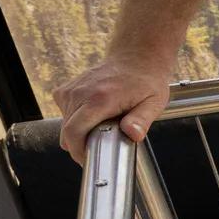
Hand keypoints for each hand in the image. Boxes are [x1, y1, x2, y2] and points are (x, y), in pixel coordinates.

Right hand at [56, 52, 173, 162]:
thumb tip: (133, 134)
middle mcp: (80, 93)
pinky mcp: (65, 90)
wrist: (135, 58)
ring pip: (65, 125)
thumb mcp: (153, 103)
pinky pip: (64, 114)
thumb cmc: (146, 81)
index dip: (78, 151)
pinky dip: (76, 120)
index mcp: (100, 98)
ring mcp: (70, 90)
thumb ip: (142, 120)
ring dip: (80, 131)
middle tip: (104, 144)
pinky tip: (94, 114)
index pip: (74, 132)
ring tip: (103, 125)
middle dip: (82, 145)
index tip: (89, 160)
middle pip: (67, 132)